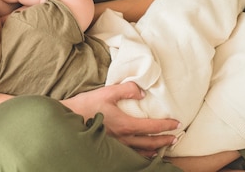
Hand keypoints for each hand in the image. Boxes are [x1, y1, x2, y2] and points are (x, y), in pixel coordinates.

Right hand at [63, 82, 178, 156]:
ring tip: (163, 148)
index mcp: (125, 125)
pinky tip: (143, 153)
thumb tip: (142, 91)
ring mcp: (116, 146)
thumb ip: (126, 89)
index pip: (151, 127)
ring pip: (141, 152)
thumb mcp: (106, 92)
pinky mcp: (109, 149)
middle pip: (150, 143)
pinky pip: (130, 155)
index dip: (166, 126)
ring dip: (155, 150)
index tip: (177, 124)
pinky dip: (141, 155)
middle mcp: (123, 139)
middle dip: (164, 140)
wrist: (68, 120)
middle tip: (175, 138)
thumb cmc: (86, 106)